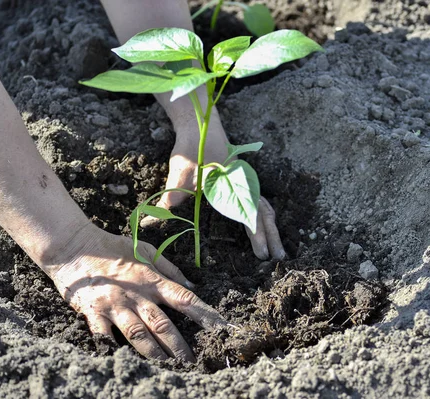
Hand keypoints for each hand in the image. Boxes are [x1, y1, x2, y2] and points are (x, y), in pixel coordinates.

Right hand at [49, 224, 224, 360]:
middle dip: (180, 346)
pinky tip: (124, 364)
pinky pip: (104, 337)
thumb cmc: (113, 248)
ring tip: (169, 369)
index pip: (184, 299)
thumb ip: (170, 269)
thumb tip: (193, 287)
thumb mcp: (147, 251)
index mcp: (152, 280)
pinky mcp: (93, 313)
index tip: (220, 328)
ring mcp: (115, 306)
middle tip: (194, 362)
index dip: (204, 314)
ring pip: (138, 335)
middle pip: (162, 324)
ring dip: (155, 354)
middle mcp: (136, 295)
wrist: (74, 246)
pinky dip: (112, 351)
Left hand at [141, 109, 285, 259]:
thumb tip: (151, 221)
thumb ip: (172, 194)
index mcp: (233, 182)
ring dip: (271, 228)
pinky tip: (264, 228)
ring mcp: (246, 182)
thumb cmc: (191, 146)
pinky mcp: (242, 182)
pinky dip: (264, 217)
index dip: (257, 234)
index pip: (250, 213)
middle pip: (264, 212)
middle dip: (272, 236)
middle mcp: (244, 183)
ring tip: (276, 248)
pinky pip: (259, 202)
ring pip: (264, 207)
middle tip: (278, 257)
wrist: (201, 123)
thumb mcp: (180, 169)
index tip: (261, 254)